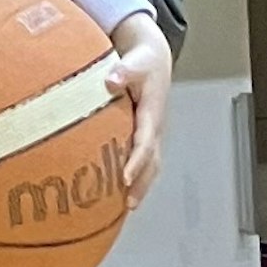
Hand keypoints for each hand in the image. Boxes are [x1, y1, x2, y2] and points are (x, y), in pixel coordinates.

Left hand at [105, 16, 172, 200]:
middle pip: (152, 161)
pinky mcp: (146, 134)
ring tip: (126, 207)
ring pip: (151, 164)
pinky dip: (138, 177)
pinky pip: (145, 160)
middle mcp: (155, 127)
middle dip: (141, 183)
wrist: (154, 58)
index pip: (146, 142)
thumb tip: (110, 80)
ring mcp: (153, 133)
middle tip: (128, 204)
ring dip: (141, 185)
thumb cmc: (143, 62)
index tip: (124, 178)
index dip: (136, 161)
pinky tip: (122, 192)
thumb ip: (122, 71)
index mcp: (152, 112)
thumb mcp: (134, 61)